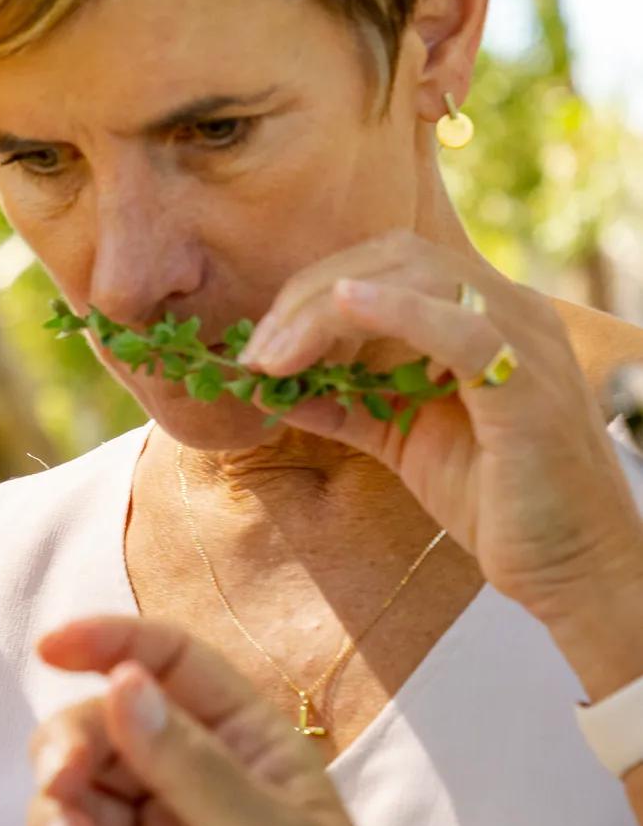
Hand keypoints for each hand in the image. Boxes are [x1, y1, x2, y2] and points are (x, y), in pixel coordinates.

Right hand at [29, 614, 457, 825]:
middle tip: (59, 779)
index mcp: (246, 749)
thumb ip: (187, 763)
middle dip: (71, 745)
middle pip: (106, 734)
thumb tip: (119, 682)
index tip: (52, 647)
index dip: (112, 647)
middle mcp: (195, 793)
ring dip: (59, 814)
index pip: (171, 669)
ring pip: (79, 805)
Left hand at [241, 233, 642, 676]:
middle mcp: (512, 311)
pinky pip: (463, 328)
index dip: (314, 291)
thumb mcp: (404, 441)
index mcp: (485, 316)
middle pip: (396, 256)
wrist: (571, 569)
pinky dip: (398, 308)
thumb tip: (275, 389)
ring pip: (420, 276)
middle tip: (255, 350)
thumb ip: (347, 406)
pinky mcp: (527, 388)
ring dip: (328, 308)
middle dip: (309, 296)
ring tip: (274, 354)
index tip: (260, 344)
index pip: (391, 263)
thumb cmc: (497, 504)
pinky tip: (346, 306)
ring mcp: (525, 341)